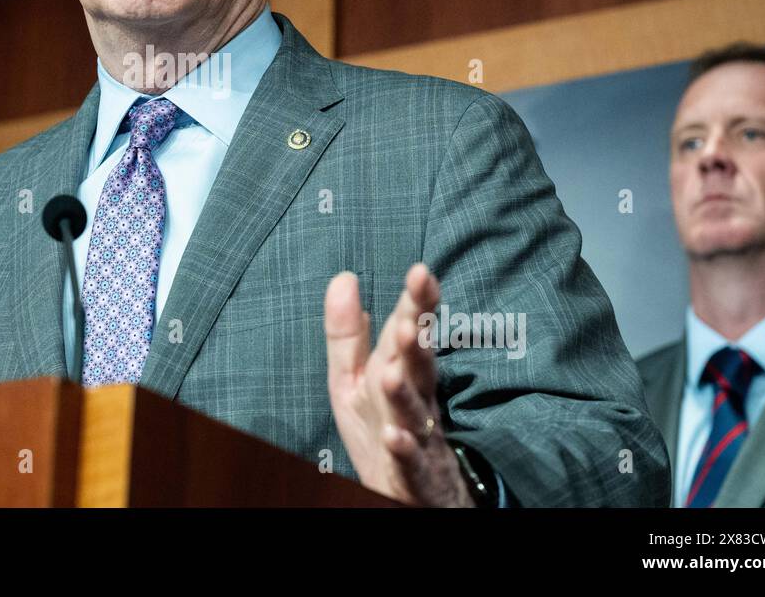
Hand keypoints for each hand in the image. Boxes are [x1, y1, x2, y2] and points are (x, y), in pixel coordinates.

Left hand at [324, 263, 472, 505]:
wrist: (416, 494)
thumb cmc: (384, 427)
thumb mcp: (354, 377)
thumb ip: (348, 332)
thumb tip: (343, 277)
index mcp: (403, 374)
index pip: (411, 332)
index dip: (417, 304)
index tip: (421, 271)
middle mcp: (417, 402)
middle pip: (420, 367)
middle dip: (417, 341)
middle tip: (410, 318)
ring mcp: (420, 440)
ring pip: (416, 414)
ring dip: (405, 394)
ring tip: (391, 374)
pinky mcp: (416, 477)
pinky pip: (412, 464)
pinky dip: (405, 450)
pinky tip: (395, 437)